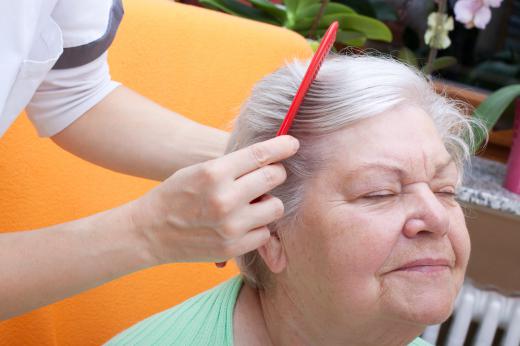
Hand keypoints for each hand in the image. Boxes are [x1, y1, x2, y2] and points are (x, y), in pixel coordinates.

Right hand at [129, 135, 299, 264]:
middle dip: (275, 174)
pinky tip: (242, 223)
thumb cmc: (175, 195)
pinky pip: (265, 233)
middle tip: (268, 176)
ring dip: (268, 203)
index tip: (293, 144)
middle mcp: (225, 198)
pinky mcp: (232, 247)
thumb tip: (270, 160)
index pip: (260, 154)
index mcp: (214, 172)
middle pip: (274, 177)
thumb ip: (233, 166)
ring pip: (276, 207)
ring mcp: (230, 225)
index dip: (282, 146)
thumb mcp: (199, 171)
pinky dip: (258, 227)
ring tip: (252, 204)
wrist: (149, 231)